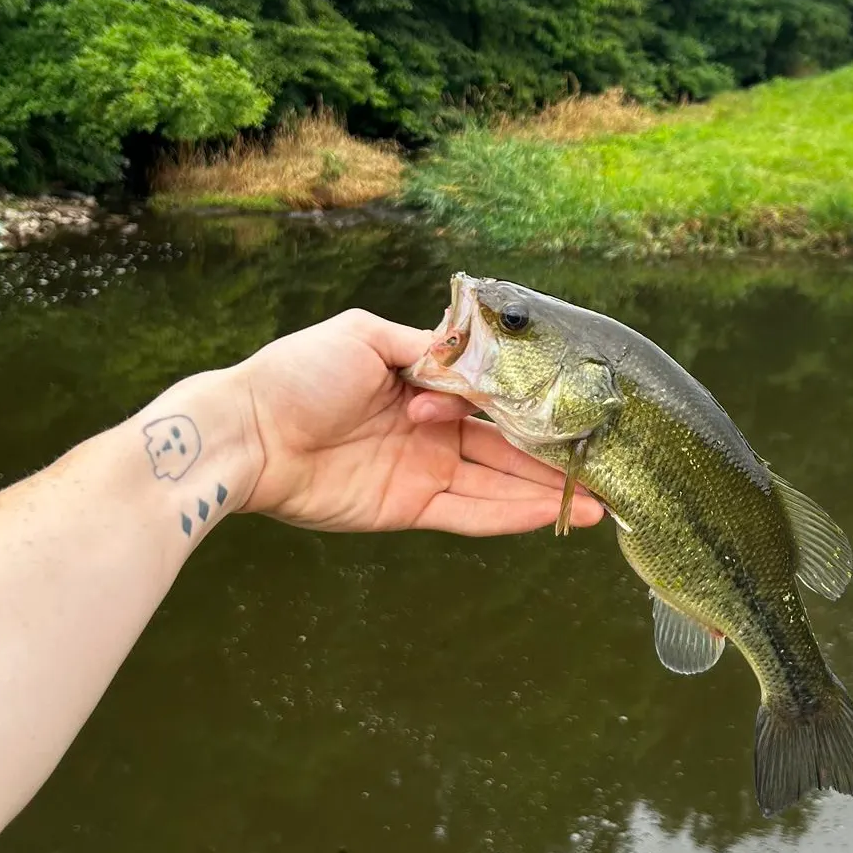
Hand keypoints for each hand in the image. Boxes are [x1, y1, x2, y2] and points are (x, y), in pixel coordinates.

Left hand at [232, 309, 604, 536]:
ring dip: (546, 491)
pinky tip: (553, 513)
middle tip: (604, 463)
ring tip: (600, 499)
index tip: (574, 409)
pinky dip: (511, 515)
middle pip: (504, 444)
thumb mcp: (366, 336)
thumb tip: (477, 353)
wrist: (249, 433)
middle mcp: (429, 429)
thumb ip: (428, 348)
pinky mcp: (409, 507)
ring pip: (497, 483)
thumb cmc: (297, 374)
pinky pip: (470, 513)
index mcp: (420, 382)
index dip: (529, 403)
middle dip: (552, 455)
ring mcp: (422, 471)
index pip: (489, 395)